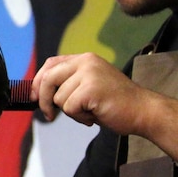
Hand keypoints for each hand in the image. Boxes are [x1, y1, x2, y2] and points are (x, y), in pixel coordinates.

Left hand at [31, 53, 149, 133]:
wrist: (144, 111)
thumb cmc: (116, 103)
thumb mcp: (89, 85)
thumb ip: (69, 83)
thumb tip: (39, 93)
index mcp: (85, 58)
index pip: (51, 63)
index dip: (38, 80)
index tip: (33, 96)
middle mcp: (86, 62)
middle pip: (48, 78)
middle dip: (43, 99)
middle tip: (48, 115)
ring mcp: (89, 74)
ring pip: (59, 98)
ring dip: (72, 112)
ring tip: (91, 112)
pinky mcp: (91, 89)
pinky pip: (70, 108)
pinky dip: (80, 117)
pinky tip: (95, 116)